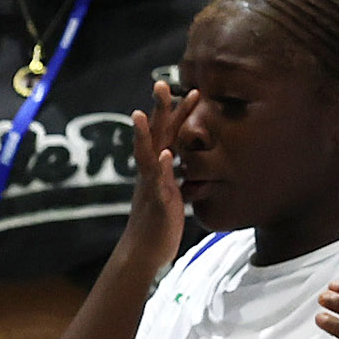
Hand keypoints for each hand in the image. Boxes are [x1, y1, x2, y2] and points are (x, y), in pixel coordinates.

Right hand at [122, 77, 194, 270]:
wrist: (144, 255)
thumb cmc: (160, 227)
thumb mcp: (174, 198)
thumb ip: (181, 181)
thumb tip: (195, 174)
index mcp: (158, 171)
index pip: (168, 136)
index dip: (177, 115)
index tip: (190, 90)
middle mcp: (151, 174)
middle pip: (155, 136)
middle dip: (159, 110)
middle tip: (163, 83)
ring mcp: (151, 187)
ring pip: (147, 154)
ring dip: (146, 133)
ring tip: (144, 113)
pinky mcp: (157, 203)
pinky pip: (159, 184)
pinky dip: (163, 168)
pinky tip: (167, 154)